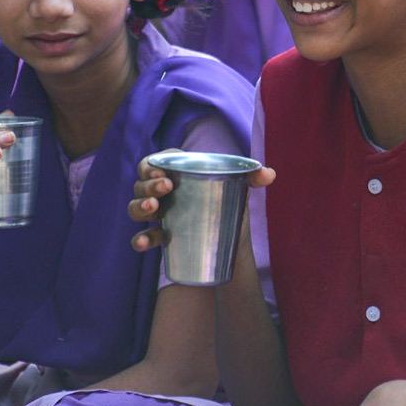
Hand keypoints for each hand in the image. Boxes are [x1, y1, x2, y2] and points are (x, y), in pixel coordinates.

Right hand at [128, 150, 274, 251]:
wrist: (232, 240)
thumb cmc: (229, 203)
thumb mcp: (240, 189)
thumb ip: (253, 178)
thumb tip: (269, 175)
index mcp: (178, 172)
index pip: (157, 162)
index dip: (152, 165)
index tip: (162, 173)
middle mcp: (163, 190)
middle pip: (142, 183)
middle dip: (148, 185)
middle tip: (165, 189)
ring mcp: (158, 213)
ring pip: (136, 207)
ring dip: (139, 207)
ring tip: (154, 209)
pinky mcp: (159, 235)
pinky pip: (142, 236)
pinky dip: (139, 240)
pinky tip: (143, 243)